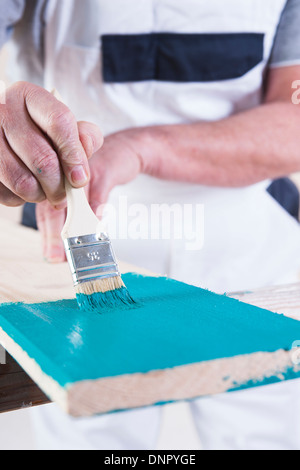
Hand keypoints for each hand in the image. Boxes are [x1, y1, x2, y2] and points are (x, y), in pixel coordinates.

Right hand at [0, 81, 102, 207]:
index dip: (74, 155)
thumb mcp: (66, 126)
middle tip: (65, 194)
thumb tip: (86, 148)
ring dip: (41, 194)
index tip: (80, 178)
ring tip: (45, 190)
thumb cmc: (40, 131)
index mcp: (29, 96)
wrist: (7, 135)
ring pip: (23, 182)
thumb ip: (84, 135)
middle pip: (43, 159)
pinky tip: (25, 186)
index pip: (59, 122)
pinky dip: (21, 199)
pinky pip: (6, 193)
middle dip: (59, 186)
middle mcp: (4, 111)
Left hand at [36, 128, 147, 261]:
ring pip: (75, 200)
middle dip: (56, 234)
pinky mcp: (105, 169)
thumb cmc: (101, 172)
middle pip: (54, 205)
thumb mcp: (84, 192)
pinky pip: (98, 193)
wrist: (128, 149)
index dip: (47, 234)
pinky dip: (98, 211)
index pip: (44, 209)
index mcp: (55, 179)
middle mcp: (63, 172)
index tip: (52, 255)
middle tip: (59, 255)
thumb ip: (72, 214)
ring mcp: (83, 169)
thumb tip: (65, 246)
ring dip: (76, 227)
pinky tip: (98, 228)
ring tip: (77, 247)